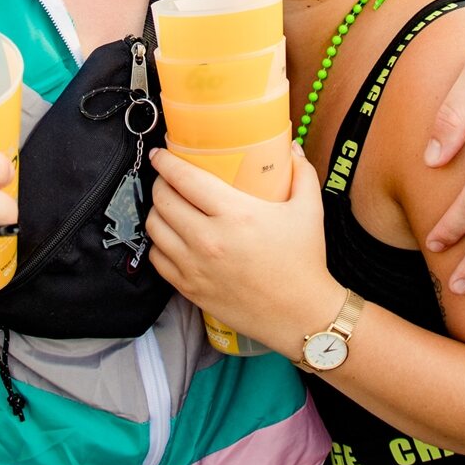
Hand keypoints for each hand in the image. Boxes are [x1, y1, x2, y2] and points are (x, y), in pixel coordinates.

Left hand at [146, 147, 336, 353]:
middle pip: (163, 200)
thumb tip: (293, 149)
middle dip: (161, 183)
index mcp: (235, 214)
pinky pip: (157, 259)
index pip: (185, 179)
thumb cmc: (304, 261)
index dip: (166, 162)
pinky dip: (158, 243)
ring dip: (156, 211)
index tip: (161, 153)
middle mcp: (208, 239)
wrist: (300, 314)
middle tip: (168, 178)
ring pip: (154, 228)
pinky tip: (169, 237)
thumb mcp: (310, 210)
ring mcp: (195, 266)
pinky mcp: (190, 288)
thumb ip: (302, 174)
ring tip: (168, 205)